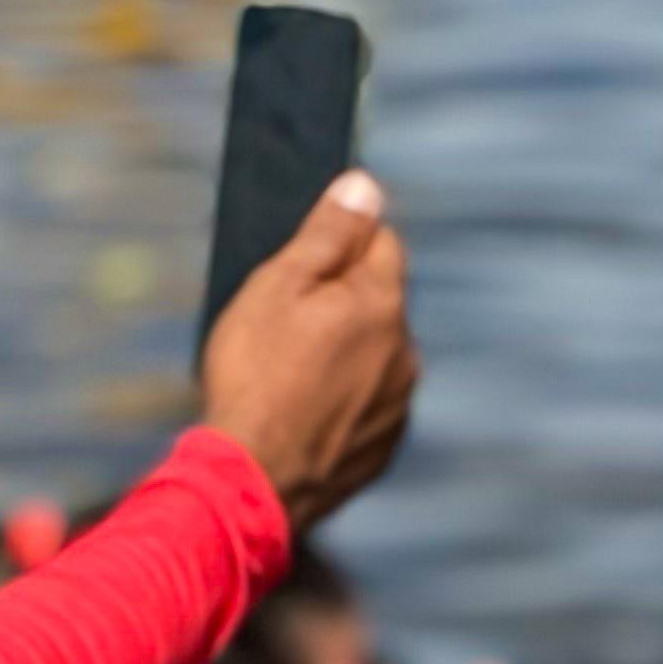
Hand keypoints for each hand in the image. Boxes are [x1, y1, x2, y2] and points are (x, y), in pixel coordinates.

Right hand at [195, 169, 417, 527]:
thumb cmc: (257, 374)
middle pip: (380, 298)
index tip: (304, 258)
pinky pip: (368, 400)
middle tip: (282, 318)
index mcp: (383, 304)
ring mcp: (400, 402)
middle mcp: (406, 352)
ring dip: (343, 348)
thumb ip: (328, 234)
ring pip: (375, 352)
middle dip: (341, 295)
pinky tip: (301, 406)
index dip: (342, 239)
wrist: (258, 477)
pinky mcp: (386, 442)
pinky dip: (342, 395)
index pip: (382, 242)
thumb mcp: (280, 285)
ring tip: (287, 369)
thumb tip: (365, 186)